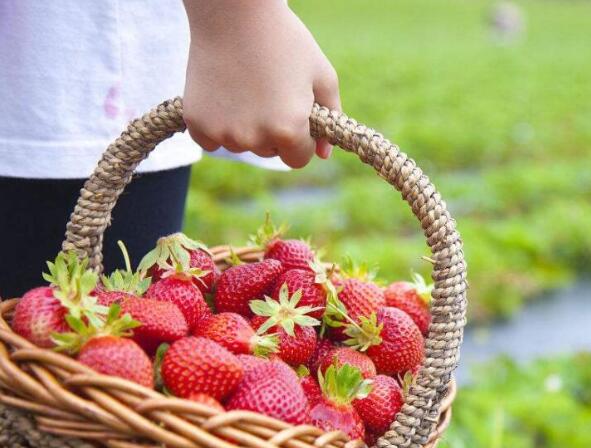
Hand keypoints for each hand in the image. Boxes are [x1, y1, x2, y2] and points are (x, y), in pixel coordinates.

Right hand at [182, 0, 339, 167]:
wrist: (234, 12)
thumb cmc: (284, 40)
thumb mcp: (321, 74)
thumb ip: (330, 116)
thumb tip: (324, 153)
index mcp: (289, 130)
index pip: (297, 159)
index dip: (300, 139)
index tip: (294, 116)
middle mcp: (255, 138)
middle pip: (268, 152)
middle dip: (273, 132)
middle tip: (268, 94)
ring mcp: (223, 132)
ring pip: (240, 145)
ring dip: (244, 128)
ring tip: (245, 89)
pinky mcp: (197, 123)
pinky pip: (210, 140)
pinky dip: (216, 125)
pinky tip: (223, 96)